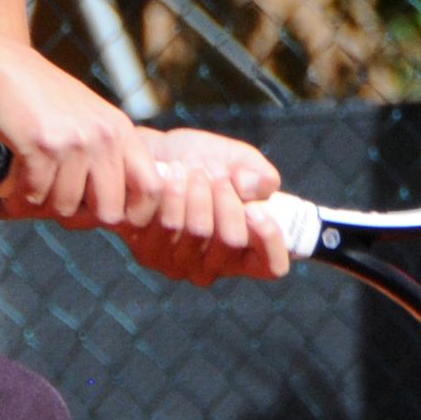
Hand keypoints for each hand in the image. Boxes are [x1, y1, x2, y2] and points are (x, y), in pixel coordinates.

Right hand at [0, 37, 155, 227]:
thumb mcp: (83, 118)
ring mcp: (75, 140)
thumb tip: (114, 213)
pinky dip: (17, 200)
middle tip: (52, 205)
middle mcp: (105, 136)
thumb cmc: (34, 98)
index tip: (96, 213)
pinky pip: (34, 197)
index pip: (151, 190)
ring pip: (64, 208)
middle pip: (108, 213)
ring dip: (39, 206)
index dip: (131, 215)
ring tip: (23, 188)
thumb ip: (103, 154)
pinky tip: (7, 188)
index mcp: (120, 130)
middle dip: (77, 218)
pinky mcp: (42, 145)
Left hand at [115, 128, 291, 285]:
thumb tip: (249, 189)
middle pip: (232, 240)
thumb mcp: (240, 160)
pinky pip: (167, 225)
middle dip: (227, 197)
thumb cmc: (203, 162)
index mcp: (246, 250)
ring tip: (190, 167)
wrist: (152, 153)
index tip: (255, 207)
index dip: (270, 239)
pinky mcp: (149, 254)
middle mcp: (215, 266)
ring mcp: (181, 265)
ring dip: (198, 189)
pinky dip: (172, 191)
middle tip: (217, 173)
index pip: (271, 266)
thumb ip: (260, 175)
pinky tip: (169, 174)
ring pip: (199, 230)